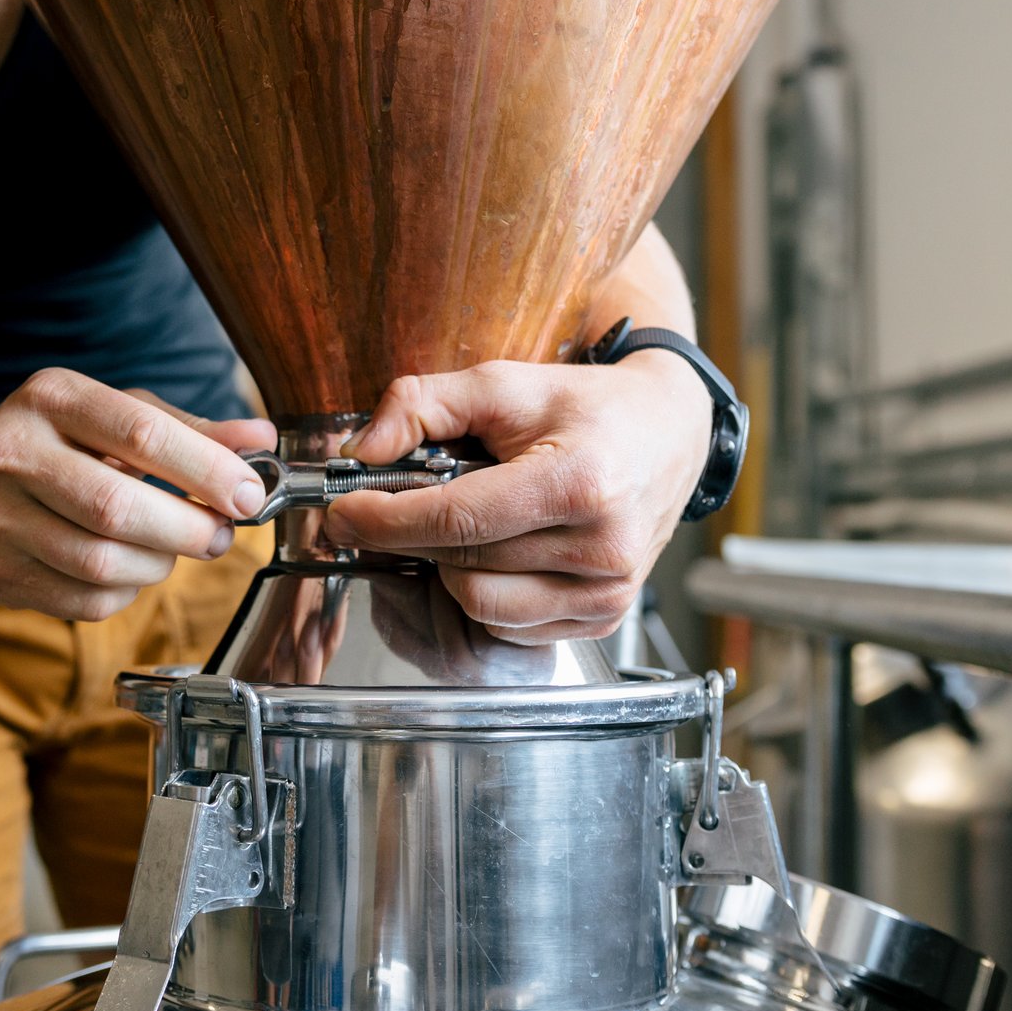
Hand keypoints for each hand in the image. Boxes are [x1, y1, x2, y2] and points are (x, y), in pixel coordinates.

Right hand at [0, 368, 274, 620]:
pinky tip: (129, 570)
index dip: (206, 469)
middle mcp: (11, 452)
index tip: (247, 494)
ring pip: (102, 562)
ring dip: (159, 565)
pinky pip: (84, 600)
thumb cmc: (53, 444)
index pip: (141, 433)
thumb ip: (186, 429)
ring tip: (173, 549)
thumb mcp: (113, 415)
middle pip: (119, 507)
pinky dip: (125, 592)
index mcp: (50, 397)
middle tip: (219, 534)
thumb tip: (261, 441)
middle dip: (188, 528)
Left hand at [323, 355, 713, 641]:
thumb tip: (361, 451)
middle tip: (392, 506)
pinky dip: (484, 593)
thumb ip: (423, 404)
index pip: (457, 521)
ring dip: (448, 568)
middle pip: (462, 564)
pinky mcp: (604, 619)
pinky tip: (495, 551)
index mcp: (579, 483)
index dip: (386, 520)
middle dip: (411, 538)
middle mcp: (602, 548)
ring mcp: (608, 593)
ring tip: (459, 524)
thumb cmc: (585, 409)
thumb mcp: (502, 384)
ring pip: (480, 605)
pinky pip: (510, 627)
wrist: (669, 435)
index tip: (343, 512)